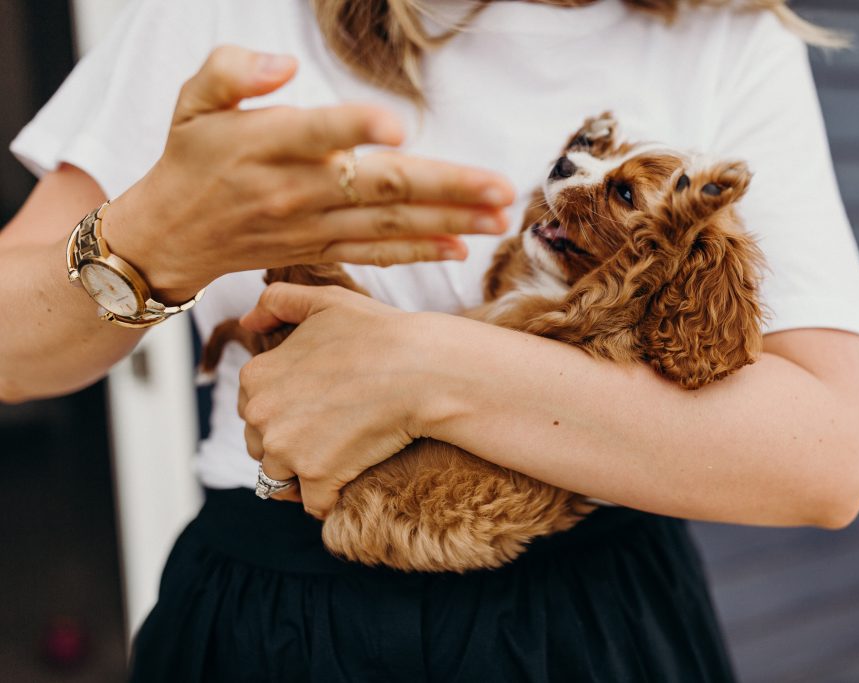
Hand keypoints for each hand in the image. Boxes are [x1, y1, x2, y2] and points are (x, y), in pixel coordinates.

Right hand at [101, 45, 515, 302]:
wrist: (171, 236)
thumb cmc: (190, 157)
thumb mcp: (193, 100)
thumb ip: (232, 71)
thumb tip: (285, 66)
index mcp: (267, 144)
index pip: (317, 134)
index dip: (355, 128)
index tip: (398, 126)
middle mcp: (296, 190)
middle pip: (379, 187)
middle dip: (446, 188)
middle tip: (500, 187)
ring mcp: (312, 226)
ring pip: (389, 225)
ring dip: (450, 223)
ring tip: (500, 218)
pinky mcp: (321, 249)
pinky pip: (377, 254)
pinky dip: (419, 252)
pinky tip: (461, 248)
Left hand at [236, 282, 436, 517]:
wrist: (422, 369)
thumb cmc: (380, 333)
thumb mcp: (326, 301)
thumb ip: (278, 302)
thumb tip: (246, 321)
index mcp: (256, 376)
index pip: (254, 409)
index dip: (285, 411)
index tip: (316, 409)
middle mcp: (261, 414)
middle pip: (263, 447)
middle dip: (290, 445)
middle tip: (330, 434)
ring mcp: (286, 449)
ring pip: (282, 478)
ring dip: (306, 475)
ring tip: (339, 459)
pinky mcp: (317, 477)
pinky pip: (315, 504)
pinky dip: (331, 499)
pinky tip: (351, 482)